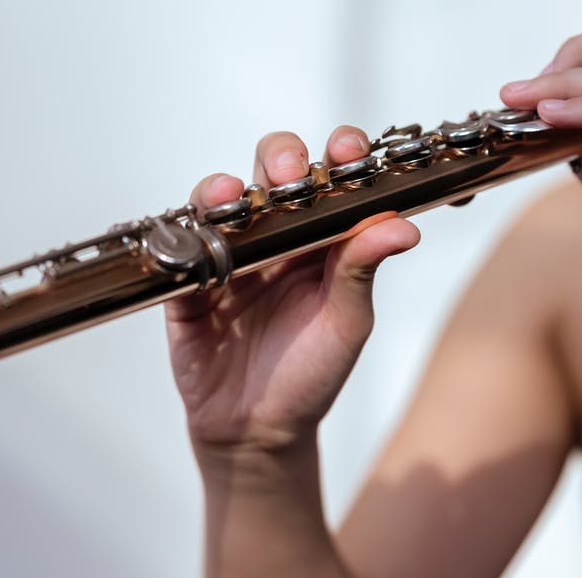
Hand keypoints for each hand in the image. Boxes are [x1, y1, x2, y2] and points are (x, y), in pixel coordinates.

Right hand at [165, 127, 419, 457]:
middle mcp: (273, 236)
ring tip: (233, 197)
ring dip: (225, 188)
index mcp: (319, 239)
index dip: (338, 155)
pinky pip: (178, 247)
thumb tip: (403, 225)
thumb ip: (363, 270)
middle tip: (290, 176)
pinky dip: (184, 234)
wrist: (257, 429)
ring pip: (220, 198)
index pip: (329, 179)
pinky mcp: (186, 281)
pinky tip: (198, 235)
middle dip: (281, 158)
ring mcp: (226, 254)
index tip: (348, 152)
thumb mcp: (346, 323)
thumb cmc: (310, 374)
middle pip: (270, 172)